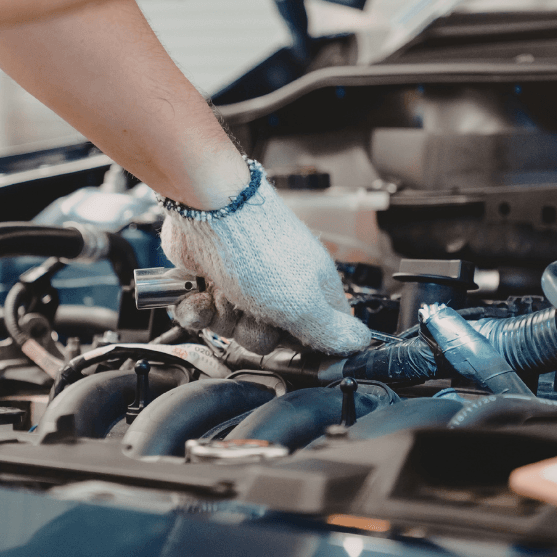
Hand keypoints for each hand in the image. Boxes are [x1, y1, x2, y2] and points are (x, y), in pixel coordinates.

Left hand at [158, 160, 372, 355]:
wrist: (209, 210)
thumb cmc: (260, 250)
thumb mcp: (303, 303)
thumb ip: (329, 331)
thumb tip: (359, 343)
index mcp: (313, 289)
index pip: (319, 333)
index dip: (303, 345)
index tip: (290, 340)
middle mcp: (280, 286)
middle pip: (267, 339)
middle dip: (250, 333)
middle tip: (250, 311)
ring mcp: (243, 281)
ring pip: (231, 327)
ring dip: (220, 317)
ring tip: (220, 294)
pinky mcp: (212, 277)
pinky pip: (203, 312)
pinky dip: (196, 308)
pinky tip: (198, 294)